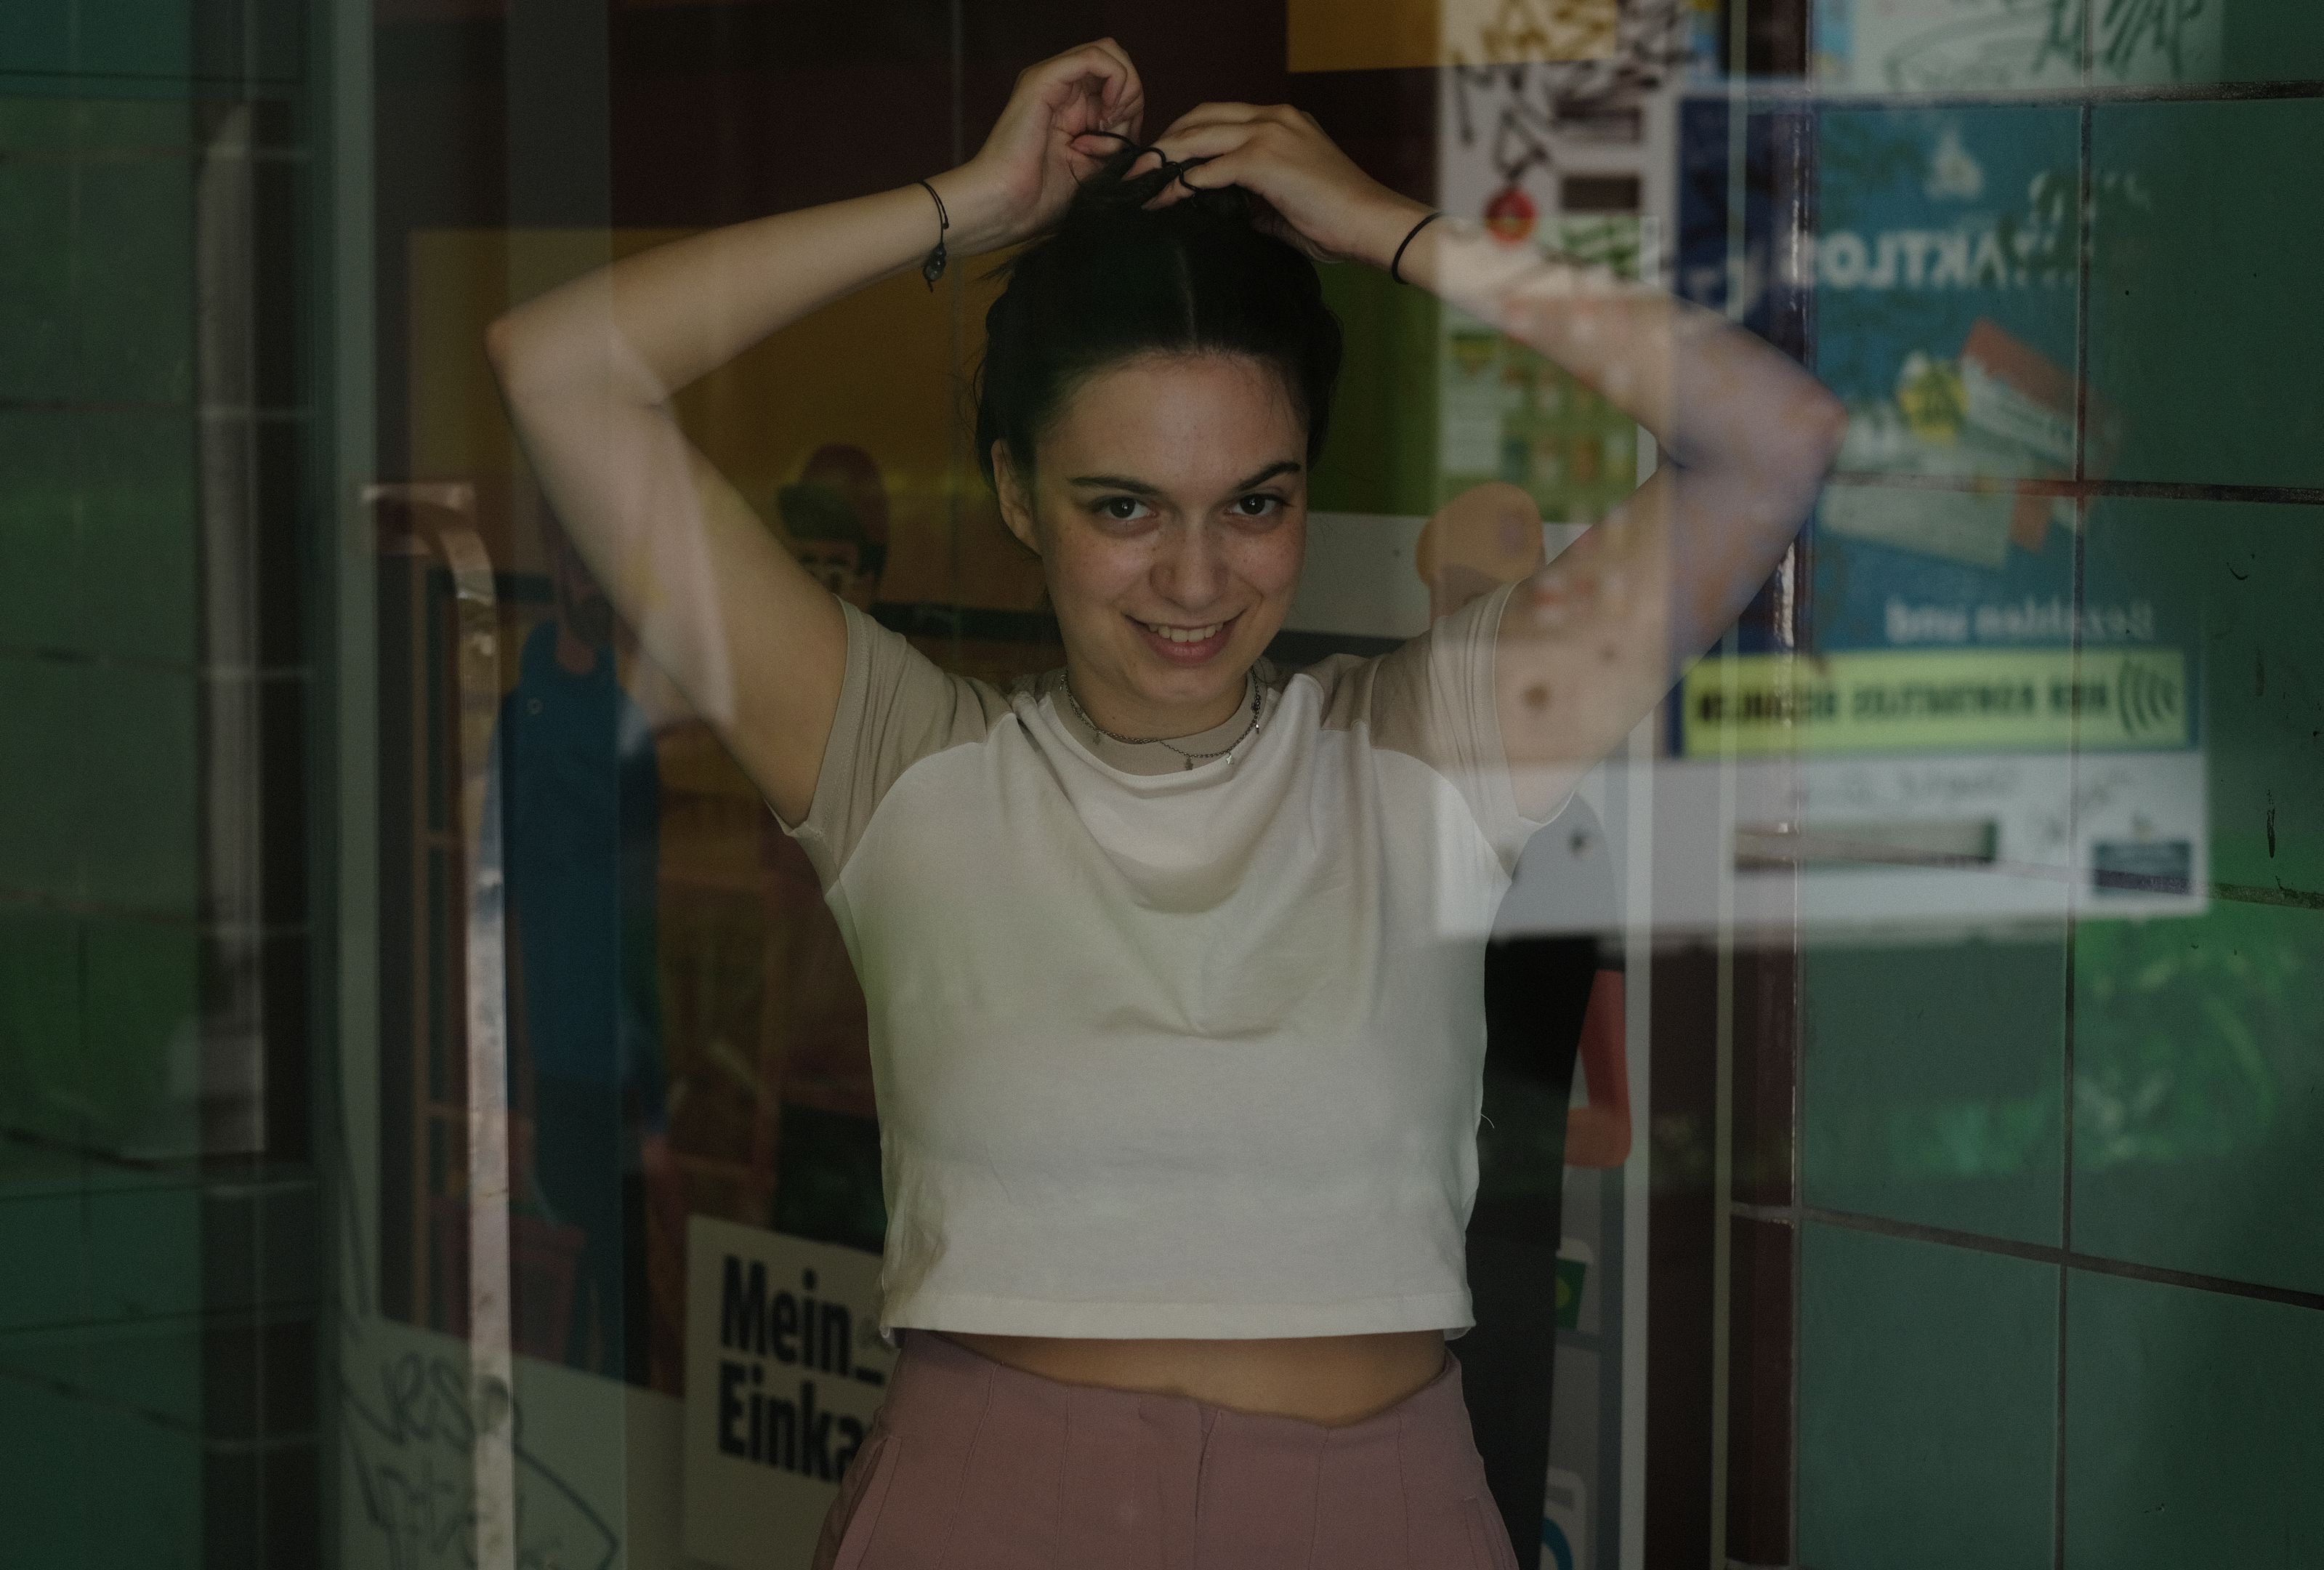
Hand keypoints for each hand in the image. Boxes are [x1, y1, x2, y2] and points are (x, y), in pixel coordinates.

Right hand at [940, 40, 1144, 251]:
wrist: (1007, 204)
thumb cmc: (1042, 196)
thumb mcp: (1095, 165)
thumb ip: (1116, 141)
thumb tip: (1134, 123)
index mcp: (1070, 104)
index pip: (1117, 80)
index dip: (1133, 105)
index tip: (1124, 141)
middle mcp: (1060, 85)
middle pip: (1116, 60)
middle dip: (1132, 92)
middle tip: (1120, 129)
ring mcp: (1051, 79)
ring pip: (1109, 52)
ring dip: (1126, 84)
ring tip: (1114, 119)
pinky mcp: (1044, 78)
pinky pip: (1094, 57)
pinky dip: (1115, 78)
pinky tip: (1109, 110)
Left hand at [1143, 103, 1428, 266]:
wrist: (1373, 223)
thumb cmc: (1338, 220)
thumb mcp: (1289, 201)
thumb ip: (1255, 198)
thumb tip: (1225, 211)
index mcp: (1281, 121)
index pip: (1219, 117)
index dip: (1186, 136)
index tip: (1161, 162)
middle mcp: (1273, 117)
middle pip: (1201, 116)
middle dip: (1165, 141)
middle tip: (1139, 170)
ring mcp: (1269, 134)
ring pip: (1198, 135)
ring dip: (1164, 160)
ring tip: (1139, 183)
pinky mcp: (1264, 160)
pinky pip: (1209, 169)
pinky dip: (1182, 185)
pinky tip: (1163, 200)